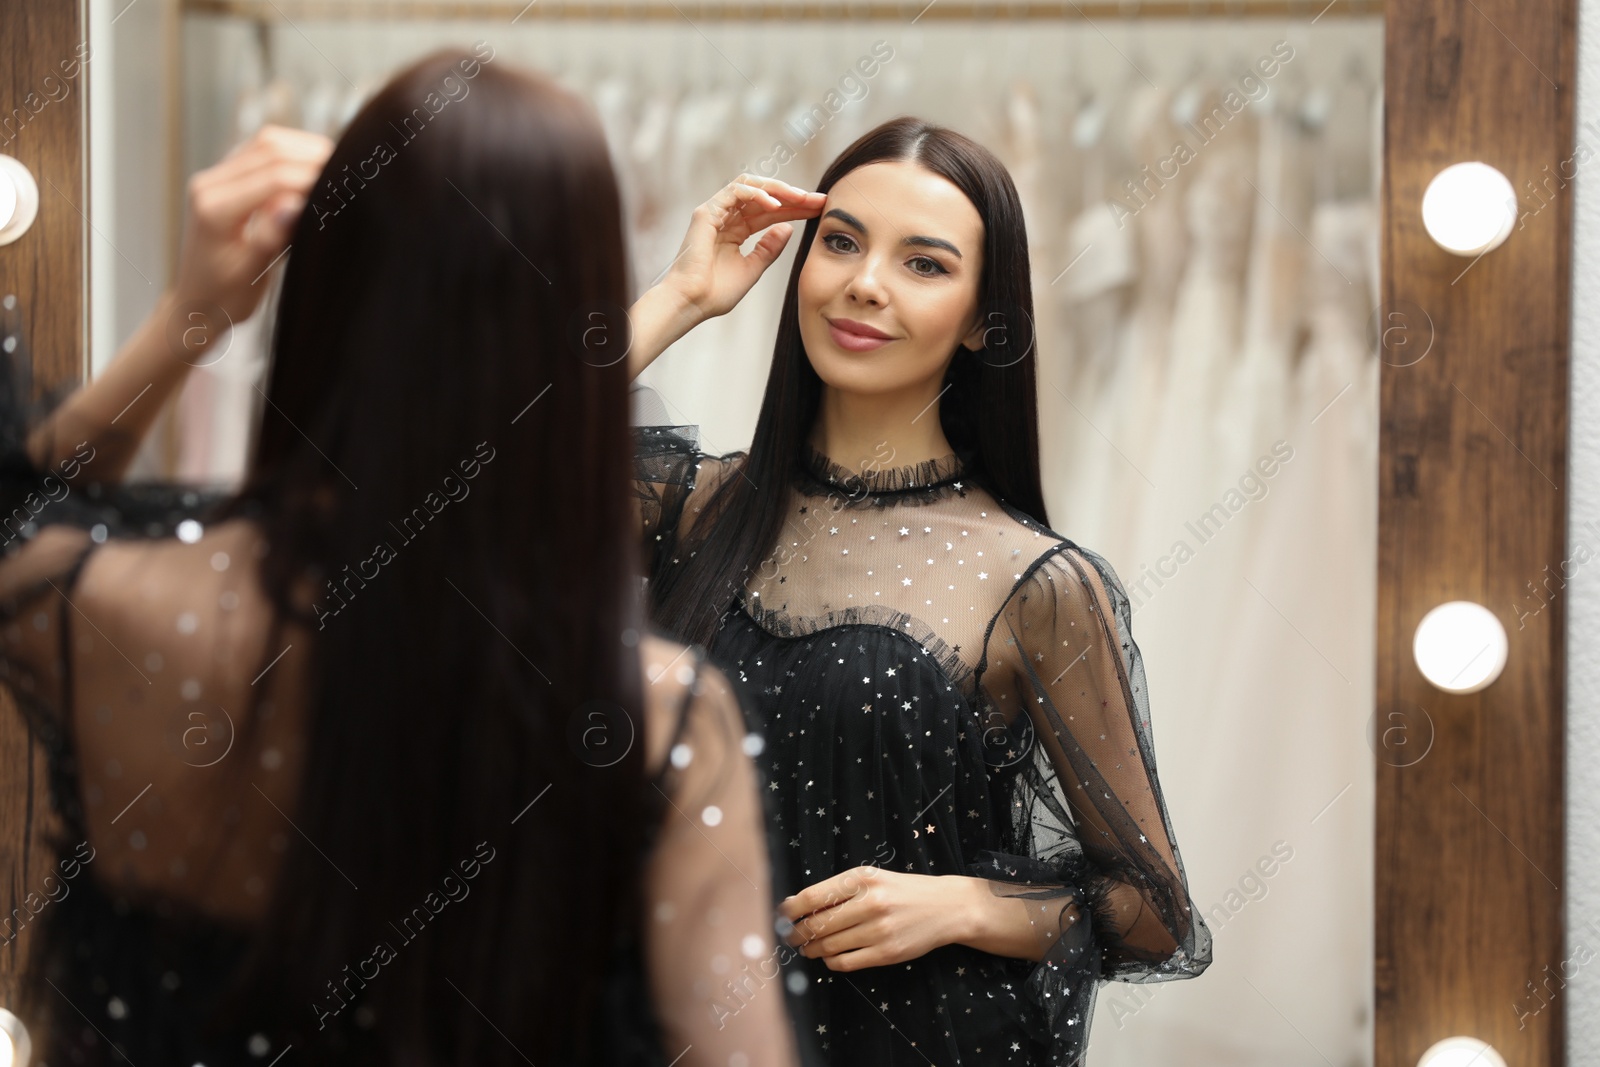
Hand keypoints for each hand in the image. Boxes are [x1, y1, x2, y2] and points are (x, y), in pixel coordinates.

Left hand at [172, 124, 332, 324]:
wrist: (195, 302)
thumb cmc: (223, 297)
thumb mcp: (249, 274)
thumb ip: (271, 238)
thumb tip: (297, 205)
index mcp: (213, 209)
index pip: (273, 177)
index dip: (313, 177)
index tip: (347, 187)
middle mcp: (209, 184)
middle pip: (269, 148)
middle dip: (313, 157)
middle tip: (350, 173)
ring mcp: (215, 177)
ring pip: (267, 142)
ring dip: (305, 149)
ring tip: (337, 167)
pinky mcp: (226, 177)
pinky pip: (262, 151)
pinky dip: (293, 154)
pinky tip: (314, 169)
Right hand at [659, 173, 825, 321]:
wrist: (692, 303)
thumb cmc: (716, 292)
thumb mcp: (752, 269)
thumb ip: (769, 248)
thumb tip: (788, 228)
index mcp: (736, 231)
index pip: (770, 212)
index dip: (795, 209)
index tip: (820, 209)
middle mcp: (726, 218)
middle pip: (764, 197)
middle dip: (793, 196)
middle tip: (819, 200)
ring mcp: (715, 212)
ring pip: (750, 187)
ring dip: (778, 190)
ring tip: (801, 198)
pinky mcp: (706, 212)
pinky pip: (735, 192)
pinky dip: (757, 195)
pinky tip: (776, 205)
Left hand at [777, 865, 973, 971]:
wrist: (946, 907)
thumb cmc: (902, 890)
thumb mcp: (872, 878)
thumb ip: (839, 889)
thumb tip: (796, 905)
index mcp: (863, 878)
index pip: (813, 896)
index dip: (790, 910)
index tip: (781, 915)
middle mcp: (870, 903)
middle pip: (817, 924)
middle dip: (797, 933)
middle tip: (790, 936)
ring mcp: (879, 930)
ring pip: (829, 946)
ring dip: (812, 949)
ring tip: (808, 947)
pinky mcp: (887, 953)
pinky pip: (846, 962)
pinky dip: (831, 961)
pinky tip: (829, 956)